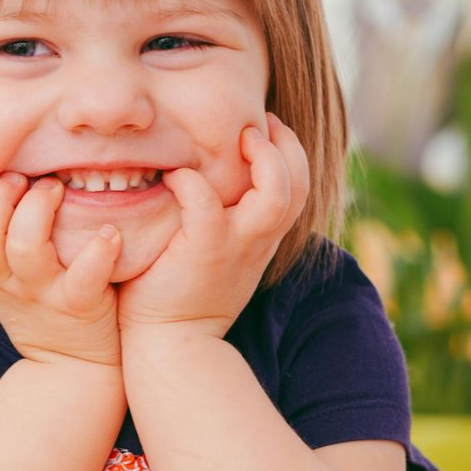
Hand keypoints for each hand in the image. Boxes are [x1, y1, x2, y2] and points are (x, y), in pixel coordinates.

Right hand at [0, 168, 122, 368]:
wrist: (73, 369)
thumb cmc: (41, 307)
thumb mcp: (4, 277)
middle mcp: (8, 279)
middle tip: (20, 177)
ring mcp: (42, 292)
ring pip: (24, 249)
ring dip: (38, 210)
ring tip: (57, 188)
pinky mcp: (79, 305)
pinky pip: (84, 278)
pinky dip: (97, 252)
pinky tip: (109, 233)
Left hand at [116, 112, 309, 338]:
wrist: (171, 346)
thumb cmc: (182, 295)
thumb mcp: (217, 255)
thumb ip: (224, 221)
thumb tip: (206, 179)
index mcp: (263, 238)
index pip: (298, 186)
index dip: (289, 151)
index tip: (264, 130)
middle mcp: (258, 240)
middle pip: (299, 183)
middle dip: (286, 144)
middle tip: (257, 124)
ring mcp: (236, 246)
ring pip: (276, 193)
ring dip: (263, 158)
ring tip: (238, 139)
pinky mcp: (204, 251)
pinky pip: (206, 202)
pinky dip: (192, 182)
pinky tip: (175, 177)